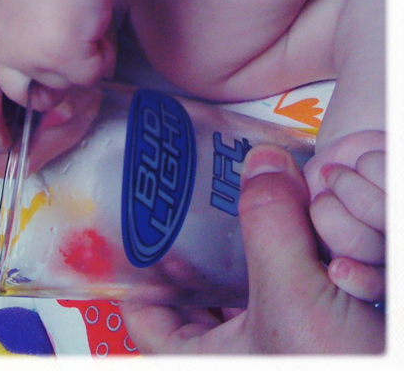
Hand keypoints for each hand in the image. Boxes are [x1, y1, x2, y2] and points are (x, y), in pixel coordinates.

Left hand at [0, 0, 116, 109]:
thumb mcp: (32, 15)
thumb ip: (37, 42)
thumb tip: (62, 68)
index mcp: (2, 44)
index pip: (13, 87)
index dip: (36, 92)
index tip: (52, 91)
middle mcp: (14, 59)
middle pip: (51, 87)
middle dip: (70, 67)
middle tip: (76, 35)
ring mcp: (40, 63)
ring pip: (75, 81)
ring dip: (89, 54)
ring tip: (84, 22)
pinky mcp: (67, 63)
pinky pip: (95, 74)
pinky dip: (104, 52)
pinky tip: (94, 26)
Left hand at [120, 145, 384, 353]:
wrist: (398, 369)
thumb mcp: (294, 300)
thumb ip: (270, 227)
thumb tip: (262, 162)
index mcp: (205, 361)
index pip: (144, 317)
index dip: (135, 274)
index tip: (140, 231)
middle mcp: (230, 357)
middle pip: (194, 296)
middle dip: (201, 249)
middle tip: (201, 204)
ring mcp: (272, 346)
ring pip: (243, 291)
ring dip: (250, 251)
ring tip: (246, 208)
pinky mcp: (308, 340)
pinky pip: (286, 293)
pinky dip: (288, 263)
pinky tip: (298, 234)